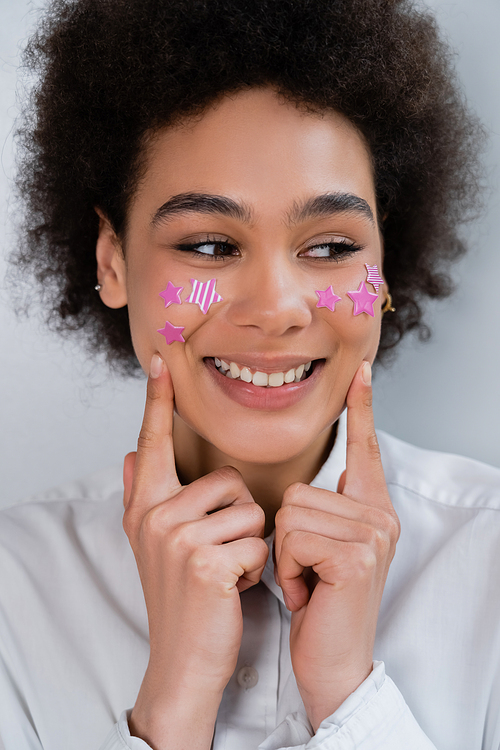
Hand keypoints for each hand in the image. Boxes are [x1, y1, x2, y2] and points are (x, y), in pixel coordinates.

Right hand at [122, 354, 267, 749]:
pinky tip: (235, 589)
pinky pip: (259, 543)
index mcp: (146, 505)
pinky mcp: (205, 561)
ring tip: (227, 571)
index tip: (161, 360)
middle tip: (221, 554)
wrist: (183, 658)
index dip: (157, 400)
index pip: (153, 441)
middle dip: (240, 519)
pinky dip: (257, 569)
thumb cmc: (180, 597)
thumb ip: (144, 496)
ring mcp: (177, 538)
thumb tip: (133, 453)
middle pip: (230, 480)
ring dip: (251, 545)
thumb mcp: (152, 545)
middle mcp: (155, 514)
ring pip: (251, 510)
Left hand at [274, 360, 399, 731]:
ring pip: (290, 514)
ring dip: (284, 556)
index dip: (361, 409)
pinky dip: (288, 571)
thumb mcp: (319, 550)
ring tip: (307, 582)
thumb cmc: (321, 604)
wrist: (333, 662)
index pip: (365, 449)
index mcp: (371, 510)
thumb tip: (309, 479)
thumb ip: (320, 511)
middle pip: (299, 491)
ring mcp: (372, 534)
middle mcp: (379, 516)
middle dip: (287, 538)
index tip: (361, 372)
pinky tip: (308, 594)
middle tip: (307, 572)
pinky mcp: (355, 555)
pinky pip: (292, 538)